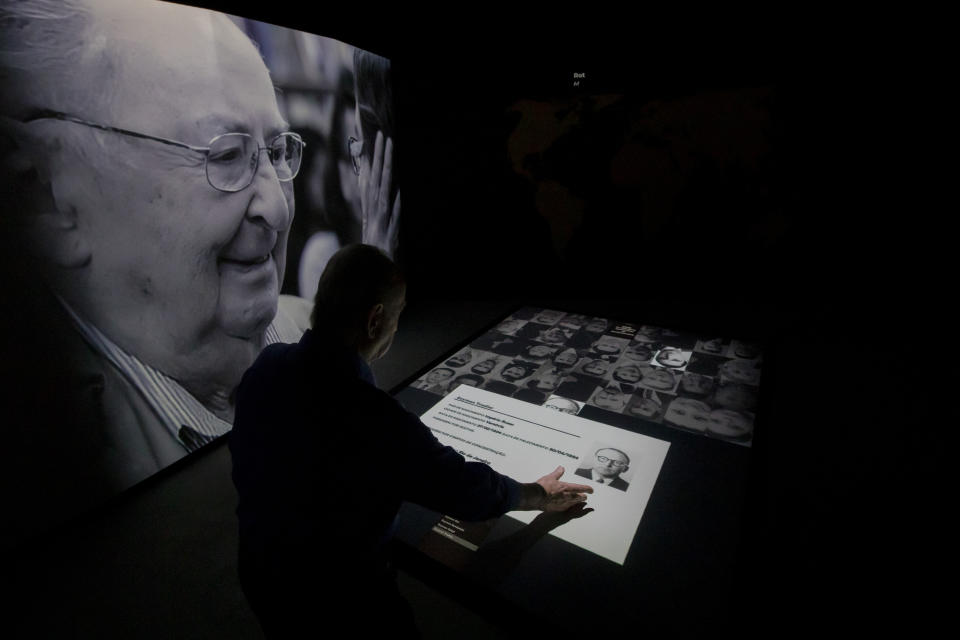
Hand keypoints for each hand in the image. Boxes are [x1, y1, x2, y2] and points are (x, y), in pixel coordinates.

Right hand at [361, 130, 399, 257]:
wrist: (372, 266)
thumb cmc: (374, 243)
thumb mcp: (372, 218)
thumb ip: (372, 198)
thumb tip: (370, 177)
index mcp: (371, 205)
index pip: (371, 175)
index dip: (374, 156)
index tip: (378, 138)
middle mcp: (374, 208)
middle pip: (378, 178)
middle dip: (380, 157)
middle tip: (384, 136)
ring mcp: (382, 219)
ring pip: (384, 189)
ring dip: (388, 170)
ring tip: (392, 152)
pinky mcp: (390, 231)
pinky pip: (395, 214)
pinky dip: (397, 203)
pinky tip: (401, 191)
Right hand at [534, 466, 592, 511]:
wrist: (535, 496)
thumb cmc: (542, 486)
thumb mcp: (550, 477)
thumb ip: (557, 473)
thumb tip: (561, 468)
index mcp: (566, 487)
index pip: (580, 488)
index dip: (587, 489)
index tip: (591, 490)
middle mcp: (566, 496)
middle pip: (578, 498)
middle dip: (582, 496)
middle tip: (585, 496)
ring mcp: (562, 504)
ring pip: (573, 504)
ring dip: (577, 502)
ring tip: (580, 502)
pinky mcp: (557, 509)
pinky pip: (566, 508)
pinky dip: (569, 507)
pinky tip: (568, 507)